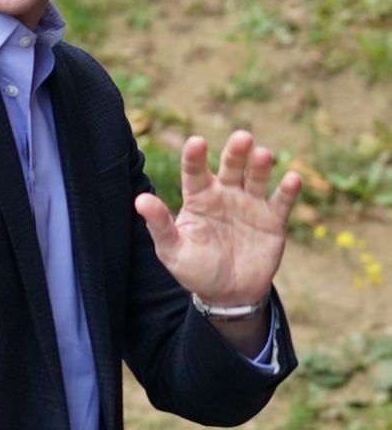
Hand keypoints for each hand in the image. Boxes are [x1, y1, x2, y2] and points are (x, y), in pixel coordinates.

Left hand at [134, 130, 301, 305]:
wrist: (228, 295)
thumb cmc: (194, 269)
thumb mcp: (172, 250)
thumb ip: (159, 225)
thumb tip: (140, 200)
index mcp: (199, 197)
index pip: (195, 171)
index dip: (195, 157)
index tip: (196, 142)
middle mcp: (225, 194)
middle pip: (231, 166)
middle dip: (236, 151)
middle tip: (242, 137)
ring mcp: (250, 204)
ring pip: (256, 178)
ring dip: (260, 165)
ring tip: (262, 154)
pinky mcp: (273, 221)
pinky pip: (281, 202)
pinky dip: (288, 190)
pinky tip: (292, 178)